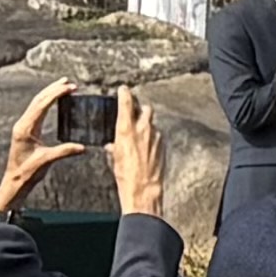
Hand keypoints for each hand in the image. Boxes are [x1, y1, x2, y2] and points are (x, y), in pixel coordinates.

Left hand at [0, 79, 83, 207]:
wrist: (13, 181)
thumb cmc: (26, 172)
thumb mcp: (46, 161)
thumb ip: (64, 151)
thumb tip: (82, 146)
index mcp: (25, 129)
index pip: (42, 105)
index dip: (56, 94)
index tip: (70, 87)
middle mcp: (22, 125)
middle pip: (38, 100)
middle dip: (53, 89)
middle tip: (68, 82)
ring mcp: (22, 127)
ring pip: (36, 104)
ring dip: (49, 93)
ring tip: (62, 84)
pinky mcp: (25, 130)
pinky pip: (36, 110)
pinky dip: (46, 102)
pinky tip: (53, 100)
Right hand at [108, 87, 166, 221]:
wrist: (143, 187)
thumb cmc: (126, 174)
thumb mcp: (114, 158)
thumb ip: (115, 147)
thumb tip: (113, 145)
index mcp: (126, 130)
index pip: (126, 104)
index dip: (125, 94)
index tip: (123, 89)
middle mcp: (143, 129)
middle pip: (144, 108)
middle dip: (139, 108)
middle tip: (133, 110)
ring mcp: (155, 135)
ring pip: (152, 121)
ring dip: (146, 122)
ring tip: (138, 129)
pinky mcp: (162, 143)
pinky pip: (156, 133)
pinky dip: (151, 135)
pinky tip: (146, 143)